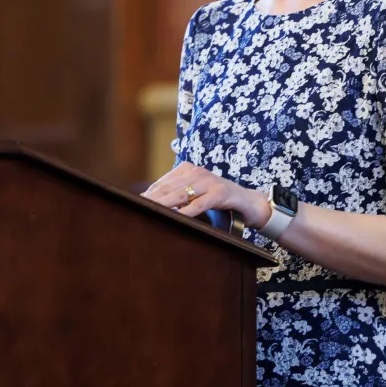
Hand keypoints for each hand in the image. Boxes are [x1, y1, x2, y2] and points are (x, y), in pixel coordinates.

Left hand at [142, 162, 269, 227]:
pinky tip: (177, 217)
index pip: (163, 183)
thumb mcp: (197, 195)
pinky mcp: (221, 193)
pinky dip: (187, 211)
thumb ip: (179, 197)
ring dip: (164, 204)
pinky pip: (200, 203)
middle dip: (152, 199)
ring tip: (151, 211)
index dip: (149, 194)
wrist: (250, 203)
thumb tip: (155, 206)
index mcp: (189, 170)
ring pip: (181, 194)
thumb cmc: (220, 201)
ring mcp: (209, 181)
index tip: (135, 204)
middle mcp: (197, 172)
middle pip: (169, 188)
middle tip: (137, 209)